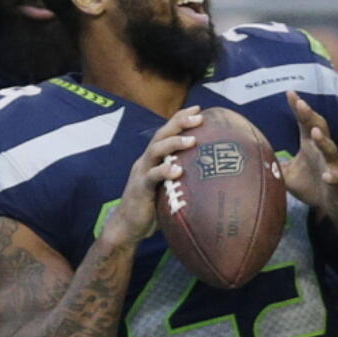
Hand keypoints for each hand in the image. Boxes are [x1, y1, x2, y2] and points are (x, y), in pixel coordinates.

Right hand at [102, 107, 202, 246]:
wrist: (126, 227)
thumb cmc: (153, 208)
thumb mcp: (168, 187)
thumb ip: (181, 177)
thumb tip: (210, 175)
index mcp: (153, 159)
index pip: (166, 132)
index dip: (180, 119)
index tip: (198, 109)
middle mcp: (146, 161)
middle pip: (161, 135)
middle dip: (179, 123)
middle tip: (198, 117)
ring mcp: (141, 173)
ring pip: (155, 150)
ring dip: (174, 143)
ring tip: (192, 140)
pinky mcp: (140, 188)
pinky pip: (151, 176)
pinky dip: (164, 171)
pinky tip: (178, 170)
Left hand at [282, 91, 337, 245]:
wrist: (337, 206)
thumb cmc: (313, 186)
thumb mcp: (288, 174)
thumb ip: (274, 163)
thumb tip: (254, 156)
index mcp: (310, 146)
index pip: (305, 122)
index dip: (298, 108)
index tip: (290, 93)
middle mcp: (322, 152)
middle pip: (319, 129)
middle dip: (310, 116)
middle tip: (301, 103)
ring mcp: (333, 166)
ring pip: (331, 151)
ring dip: (323, 141)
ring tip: (315, 132)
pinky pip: (337, 178)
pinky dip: (333, 176)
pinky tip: (328, 176)